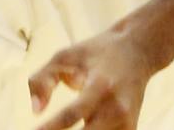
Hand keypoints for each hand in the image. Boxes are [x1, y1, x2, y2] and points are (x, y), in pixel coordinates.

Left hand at [27, 26, 157, 129]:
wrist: (138, 51)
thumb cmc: (97, 53)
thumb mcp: (66, 55)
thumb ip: (43, 79)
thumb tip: (35, 110)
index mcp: (99, 85)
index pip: (72, 114)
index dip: (51, 128)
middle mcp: (116, 106)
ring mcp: (126, 121)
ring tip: (59, 129)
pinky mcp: (130, 129)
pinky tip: (85, 128)